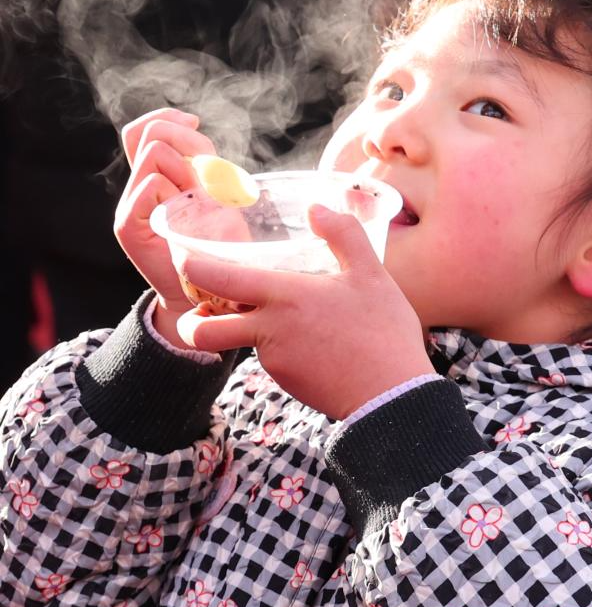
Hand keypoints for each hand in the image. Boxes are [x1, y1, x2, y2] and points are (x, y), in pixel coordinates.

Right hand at [114, 108, 216, 343]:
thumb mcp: (212, 189)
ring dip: (186, 171)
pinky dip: (172, 193)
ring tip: (197, 202)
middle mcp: (137, 187)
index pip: (144, 128)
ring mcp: (129, 207)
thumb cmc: (215, 241)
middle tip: (204, 181)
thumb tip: (190, 118)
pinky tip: (183, 214)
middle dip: (188, 146)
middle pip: (152, 134)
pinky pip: (149, 186)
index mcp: (154, 176)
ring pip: (155, 154)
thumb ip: (197, 157)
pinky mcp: (128, 227)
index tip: (196, 124)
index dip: (168, 118)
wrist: (204, 292)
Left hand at [175, 205, 433, 419]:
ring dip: (243, 330)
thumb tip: (318, 207)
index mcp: (283, 296)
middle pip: (201, 330)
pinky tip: (309, 340)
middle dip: (190, 319)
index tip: (185, 257)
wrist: (392, 398)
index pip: (215, 278)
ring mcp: (275, 361)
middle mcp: (268, 330)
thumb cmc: (382, 333)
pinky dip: (278, 347)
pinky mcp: (287, 382)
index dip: (190, 267)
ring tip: (271, 315)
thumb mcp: (370, 274)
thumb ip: (344, 235)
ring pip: (240, 343)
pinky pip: (270, 359)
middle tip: (202, 304)